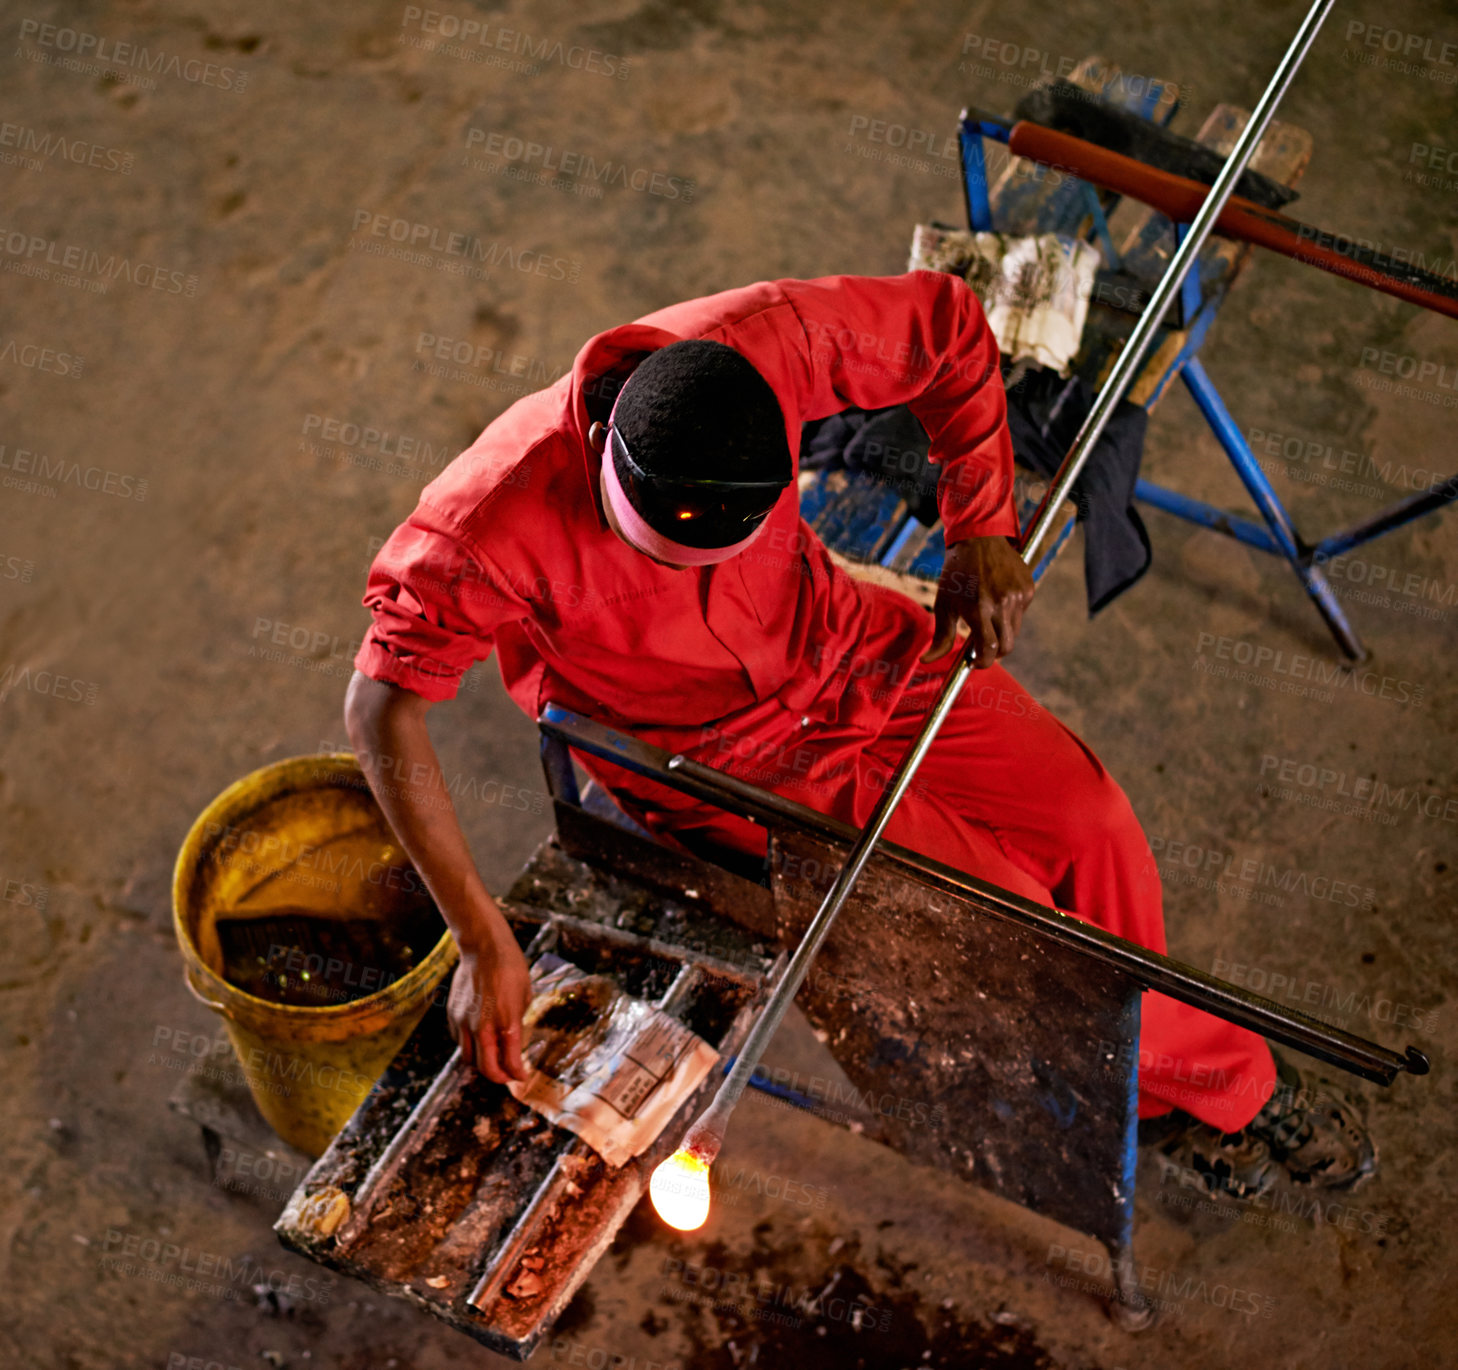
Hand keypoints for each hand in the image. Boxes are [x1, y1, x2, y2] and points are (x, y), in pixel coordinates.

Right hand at [448, 927, 532, 1084]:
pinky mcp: (452, 1014)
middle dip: (498, 1076)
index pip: (509, 1064)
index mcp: (506, 1023)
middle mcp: (482, 1026)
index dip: (517, 1075)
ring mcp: (463, 1021)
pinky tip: (479, 1038)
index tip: (521, 1077)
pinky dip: (469, 1045)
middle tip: (507, 1075)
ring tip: (492, 1058)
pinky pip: (459, 1040)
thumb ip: (517, 1022)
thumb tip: (514, 1039)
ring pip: (468, 1057)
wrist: (484, 947)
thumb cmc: (511, 968)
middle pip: (485, 1068)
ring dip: (481, 1062)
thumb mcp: (524, 996)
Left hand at [920, 535, 1033, 668]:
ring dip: (1001, 631)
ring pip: (1014, 630)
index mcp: (979, 608)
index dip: (983, 661)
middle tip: (981, 646)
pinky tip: (997, 597)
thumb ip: (940, 636)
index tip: (975, 661)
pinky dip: (1010, 614)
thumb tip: (926, 661)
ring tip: (987, 614)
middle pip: (1006, 646)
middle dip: (995, 652)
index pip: (990, 649)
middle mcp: (1002, 603)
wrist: (979, 538)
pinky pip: (1021, 613)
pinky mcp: (1028, 589)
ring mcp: (1018, 596)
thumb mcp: (943, 603)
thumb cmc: (956, 573)